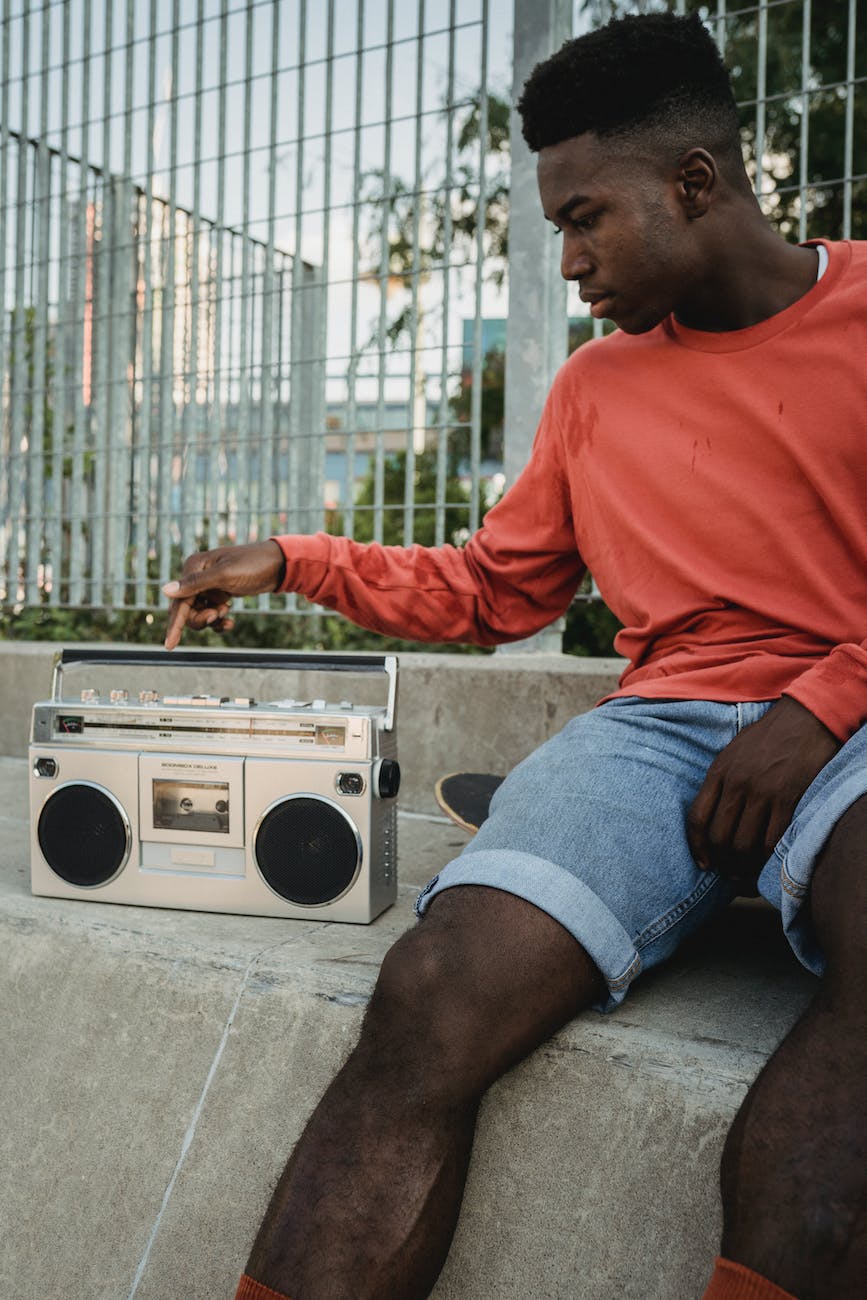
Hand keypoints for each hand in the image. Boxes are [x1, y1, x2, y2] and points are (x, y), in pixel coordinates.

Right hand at [162, 540, 285, 649]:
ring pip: (198, 613)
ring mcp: (208, 585)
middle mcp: (197, 575)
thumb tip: (164, 591)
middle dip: (201, 618)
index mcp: (194, 567)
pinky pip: (211, 613)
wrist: (278, 565)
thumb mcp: (225, 575)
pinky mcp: (219, 593)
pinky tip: (230, 623)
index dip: (175, 624)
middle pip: (186, 609)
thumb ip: (195, 584)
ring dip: (212, 619)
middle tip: (219, 614)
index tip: (169, 646)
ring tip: (227, 612)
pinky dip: (218, 621)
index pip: (179, 601)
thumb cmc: (252, 565)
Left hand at [686, 696, 839, 892]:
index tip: (704, 863)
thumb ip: (722, 781)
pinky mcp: (787, 797)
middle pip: (719, 837)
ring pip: (744, 844)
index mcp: (719, 772)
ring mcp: (762, 791)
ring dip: (744, 864)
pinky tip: (768, 860)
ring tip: (748, 870)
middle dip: (722, 861)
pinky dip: (767, 857)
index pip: (697, 818)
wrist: (805, 718)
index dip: (697, 847)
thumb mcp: (733, 752)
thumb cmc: (768, 737)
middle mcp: (737, 783)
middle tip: (730, 870)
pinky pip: (771, 839)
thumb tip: (714, 814)